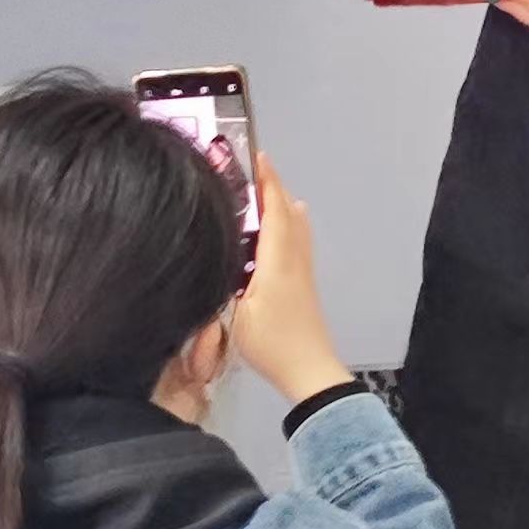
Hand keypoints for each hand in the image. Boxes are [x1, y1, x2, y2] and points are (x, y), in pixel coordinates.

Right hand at [234, 157, 351, 407]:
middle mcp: (294, 259)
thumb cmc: (270, 342)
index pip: (274, 211)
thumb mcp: (236, 314)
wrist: (308, 370)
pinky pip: (299, 241)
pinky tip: (283, 230)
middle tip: (253, 171)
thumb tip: (220, 252)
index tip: (258, 158)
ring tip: (265, 193)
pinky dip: (289, 224)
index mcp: (277, 261)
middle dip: (273, 188)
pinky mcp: (304, 283)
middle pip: (289, 213)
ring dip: (282, 205)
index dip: (267, 183)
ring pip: (297, 227)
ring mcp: (303, 271)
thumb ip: (227, 280)